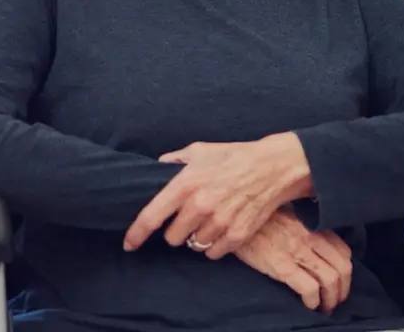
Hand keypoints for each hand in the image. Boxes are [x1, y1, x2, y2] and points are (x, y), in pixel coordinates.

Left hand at [122, 134, 313, 256]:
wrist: (273, 166)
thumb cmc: (234, 156)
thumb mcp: (199, 150)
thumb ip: (173, 161)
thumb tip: (156, 168)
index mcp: (185, 184)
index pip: (151, 217)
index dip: (136, 234)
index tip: (129, 244)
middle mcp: (200, 206)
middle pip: (172, 238)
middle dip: (177, 230)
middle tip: (189, 217)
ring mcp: (219, 222)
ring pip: (194, 246)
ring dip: (197, 237)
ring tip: (209, 220)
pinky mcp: (237, 235)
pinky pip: (213, 252)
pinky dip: (214, 245)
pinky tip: (221, 228)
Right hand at [232, 206, 352, 313]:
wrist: (231, 219)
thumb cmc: (258, 220)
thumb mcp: (286, 216)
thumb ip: (304, 227)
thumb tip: (316, 244)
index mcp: (312, 226)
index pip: (344, 251)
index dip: (346, 271)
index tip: (340, 282)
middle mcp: (309, 237)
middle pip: (342, 268)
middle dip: (342, 290)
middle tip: (335, 301)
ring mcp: (297, 251)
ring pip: (330, 279)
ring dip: (331, 299)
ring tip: (324, 308)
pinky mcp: (281, 265)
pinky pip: (309, 288)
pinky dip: (314, 301)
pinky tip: (309, 305)